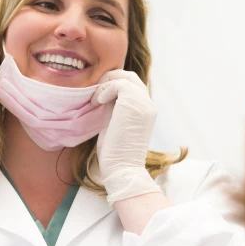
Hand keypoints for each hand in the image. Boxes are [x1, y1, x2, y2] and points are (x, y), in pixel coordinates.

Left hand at [92, 70, 161, 203]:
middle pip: (130, 77)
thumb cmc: (115, 151)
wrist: (121, 168)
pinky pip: (119, 84)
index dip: (114, 83)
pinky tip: (97, 102)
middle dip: (110, 79)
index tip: (99, 94)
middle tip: (95, 92)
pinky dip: (105, 90)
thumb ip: (114, 106)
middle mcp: (149, 104)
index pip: (133, 84)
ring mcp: (144, 104)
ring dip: (106, 85)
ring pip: (125, 78)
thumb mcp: (114, 122)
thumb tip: (104, 92)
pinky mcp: (134, 105)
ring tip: (95, 100)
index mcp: (146, 109)